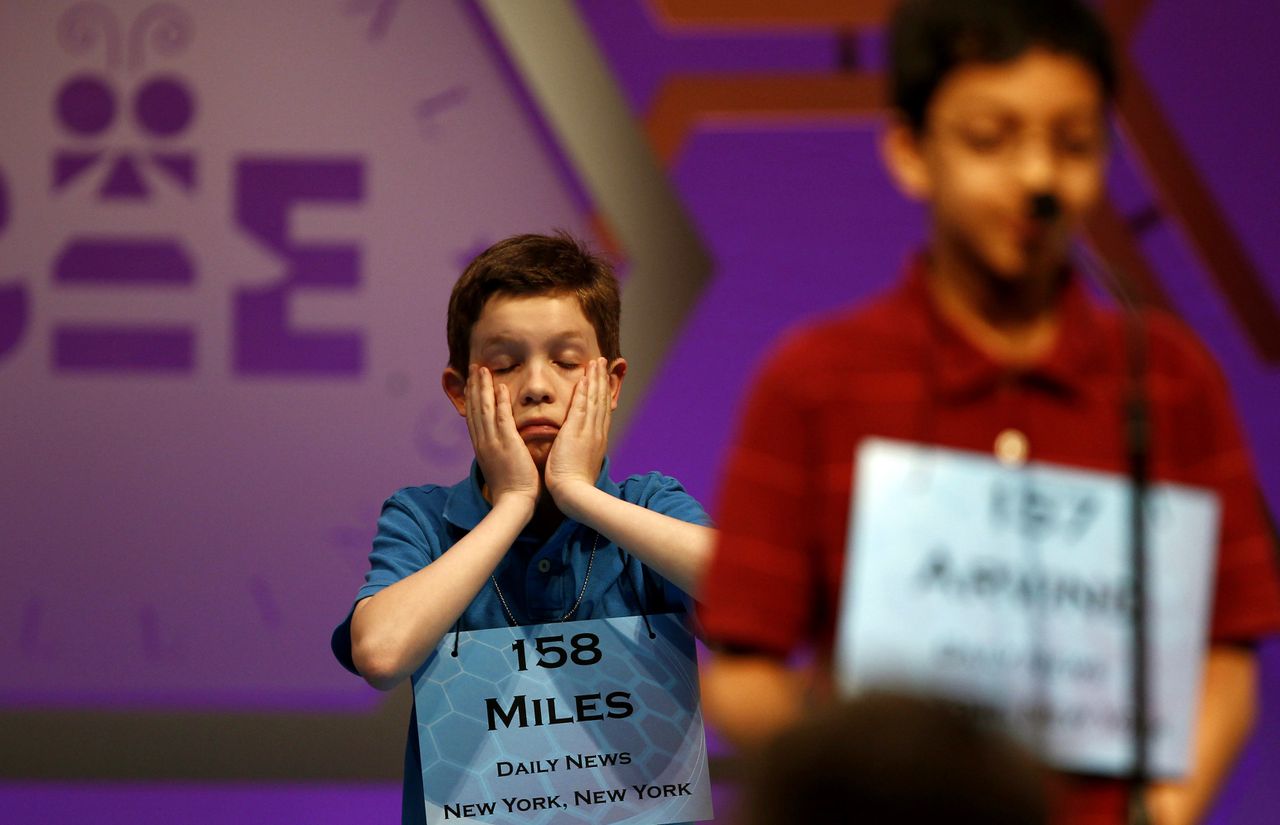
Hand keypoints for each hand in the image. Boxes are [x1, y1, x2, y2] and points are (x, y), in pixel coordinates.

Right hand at [465, 365, 538, 511]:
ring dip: (484, 387)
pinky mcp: (507, 445)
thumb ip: (500, 452)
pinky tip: (501, 387)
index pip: (474, 417)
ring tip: (483, 369)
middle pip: (475, 409)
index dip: (472, 398)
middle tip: (474, 368)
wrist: (513, 504)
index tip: (472, 382)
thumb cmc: (512, 489)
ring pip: (485, 409)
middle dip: (474, 386)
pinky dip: (500, 402)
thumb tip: (503, 445)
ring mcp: (493, 443)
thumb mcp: (500, 466)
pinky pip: (502, 419)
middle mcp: (483, 442)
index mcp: (482, 447)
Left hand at [544, 357, 609, 516]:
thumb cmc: (574, 484)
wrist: (574, 493)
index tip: (601, 379)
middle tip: (602, 362)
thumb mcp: (581, 464)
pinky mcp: (577, 432)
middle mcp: (597, 432)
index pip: (601, 411)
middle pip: (602, 400)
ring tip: (596, 362)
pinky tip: (585, 377)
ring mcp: (589, 431)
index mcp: (597, 440)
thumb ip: (580, 452)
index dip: (602, 393)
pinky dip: (584, 391)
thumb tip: (579, 448)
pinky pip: (582, 406)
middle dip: (602, 380)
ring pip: (594, 399)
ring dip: (595, 379)